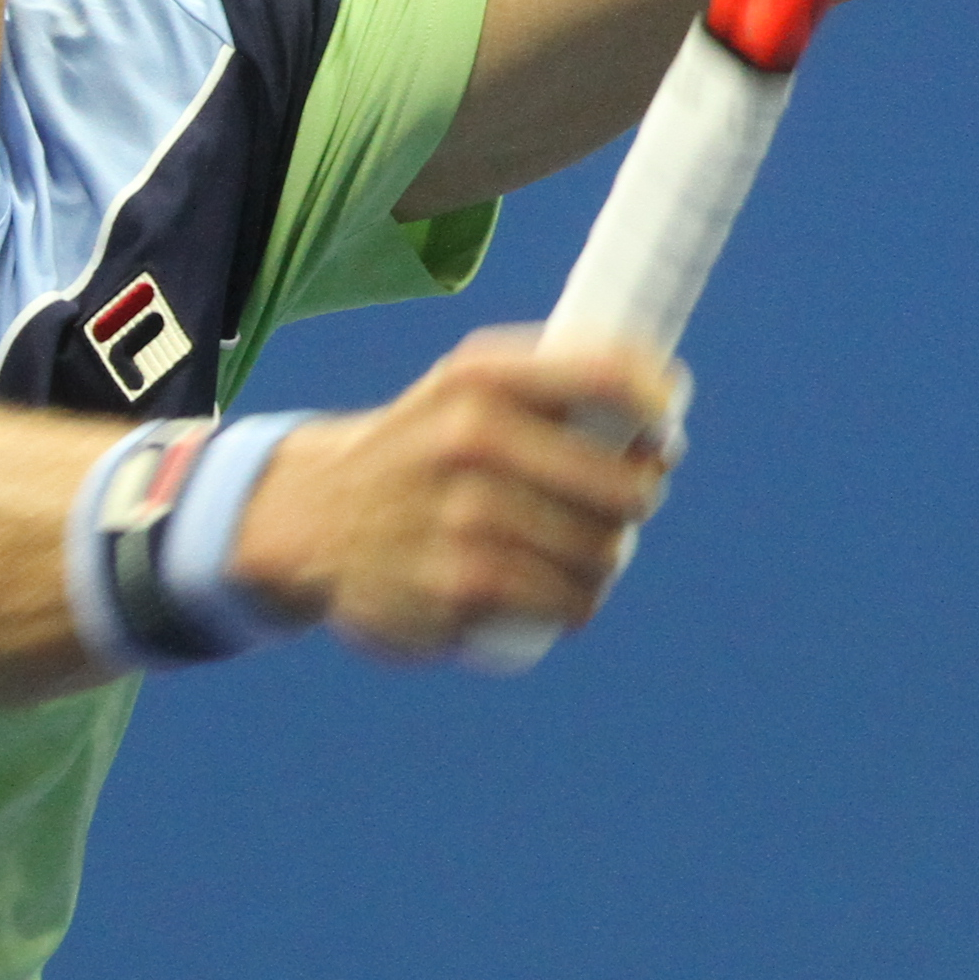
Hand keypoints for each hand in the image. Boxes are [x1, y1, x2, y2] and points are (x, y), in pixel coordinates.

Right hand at [231, 332, 679, 662]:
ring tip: (585, 551)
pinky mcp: (459, 591)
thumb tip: (665, 403)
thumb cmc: (423, 449)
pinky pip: (568, 603)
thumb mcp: (464, 390)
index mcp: (478, 377)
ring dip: (609, 557)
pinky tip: (562, 593)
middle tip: (621, 502)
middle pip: (625, 485)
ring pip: (604, 552)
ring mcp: (463, 520)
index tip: (665, 431)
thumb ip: (552, 383)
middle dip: (640, 497)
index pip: (607, 376)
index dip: (658, 406)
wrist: (314, 519)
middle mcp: (470, 441)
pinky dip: (578, 602)